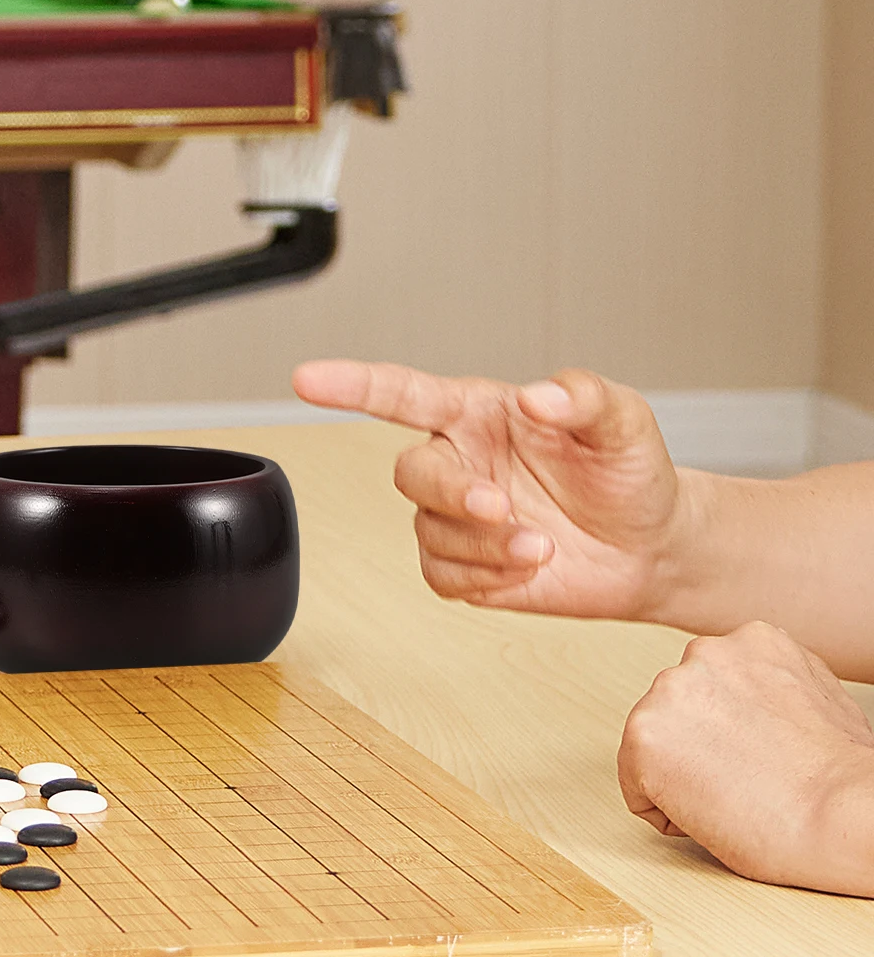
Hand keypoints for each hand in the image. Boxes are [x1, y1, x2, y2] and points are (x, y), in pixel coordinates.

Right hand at [293, 359, 686, 617]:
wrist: (649, 548)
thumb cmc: (629, 474)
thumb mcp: (623, 421)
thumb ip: (584, 396)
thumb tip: (538, 395)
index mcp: (479, 413)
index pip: (401, 394)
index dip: (351, 384)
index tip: (308, 379)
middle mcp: (458, 460)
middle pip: (411, 473)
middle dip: (451, 493)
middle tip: (500, 508)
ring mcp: (455, 516)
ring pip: (429, 531)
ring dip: (484, 545)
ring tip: (541, 547)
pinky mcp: (462, 566)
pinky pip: (442, 576)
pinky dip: (485, 577)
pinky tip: (526, 568)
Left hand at [618, 621, 873, 895]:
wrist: (841, 815)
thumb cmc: (841, 775)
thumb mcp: (818, 697)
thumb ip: (772, 686)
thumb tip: (755, 701)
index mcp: (750, 641)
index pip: (709, 690)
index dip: (732, 734)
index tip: (758, 753)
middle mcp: (702, 654)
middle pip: (676, 717)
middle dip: (700, 750)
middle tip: (747, 777)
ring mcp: (667, 693)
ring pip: (653, 752)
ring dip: (684, 779)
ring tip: (738, 792)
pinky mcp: (642, 737)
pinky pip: (638, 792)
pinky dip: (668, 811)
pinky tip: (715, 810)